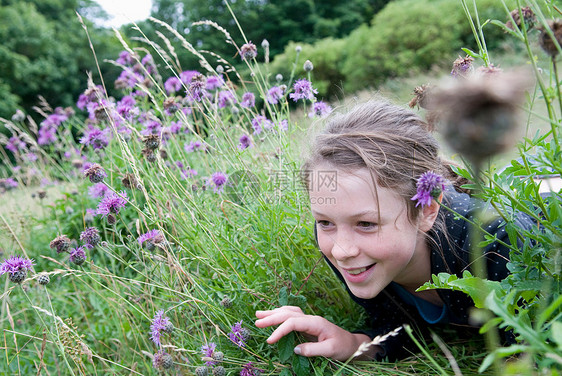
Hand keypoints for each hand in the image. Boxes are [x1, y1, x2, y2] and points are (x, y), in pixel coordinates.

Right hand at [255, 306, 377, 360]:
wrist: (352, 343)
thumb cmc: (343, 347)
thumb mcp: (331, 350)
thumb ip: (313, 349)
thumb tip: (295, 349)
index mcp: (315, 322)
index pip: (293, 323)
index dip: (280, 331)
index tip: (270, 341)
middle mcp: (311, 318)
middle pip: (288, 314)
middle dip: (272, 317)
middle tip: (257, 322)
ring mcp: (309, 320)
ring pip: (289, 312)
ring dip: (274, 312)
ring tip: (259, 315)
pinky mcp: (308, 324)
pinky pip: (292, 316)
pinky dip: (281, 314)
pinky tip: (274, 315)